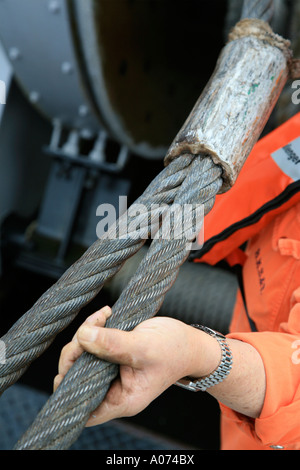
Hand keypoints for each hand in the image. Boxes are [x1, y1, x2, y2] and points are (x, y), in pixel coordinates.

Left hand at [53, 306, 215, 426]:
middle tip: (92, 326)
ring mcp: (112, 372)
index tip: (75, 357)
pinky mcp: (113, 355)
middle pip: (77, 377)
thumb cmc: (175, 350)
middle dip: (78, 349)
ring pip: (83, 357)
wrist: (192, 342)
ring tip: (102, 316)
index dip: (69, 386)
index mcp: (122, 399)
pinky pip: (93, 343)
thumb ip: (113, 344)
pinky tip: (105, 314)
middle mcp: (114, 389)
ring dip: (86, 334)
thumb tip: (82, 337)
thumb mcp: (144, 347)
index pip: (82, 406)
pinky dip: (94, 328)